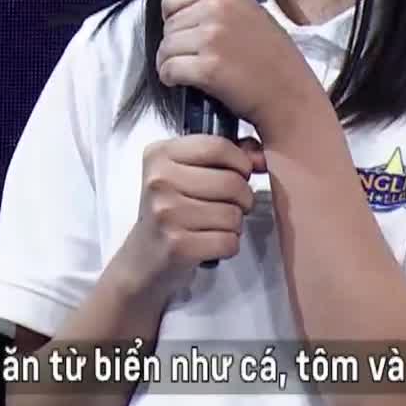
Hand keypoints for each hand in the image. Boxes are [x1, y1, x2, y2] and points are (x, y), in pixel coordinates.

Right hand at [118, 135, 267, 300]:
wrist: (143, 258)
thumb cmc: (171, 211)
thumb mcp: (188, 173)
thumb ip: (227, 156)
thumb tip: (261, 156)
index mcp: (159, 154)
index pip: (217, 147)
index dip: (240, 163)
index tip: (238, 174)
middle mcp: (159, 180)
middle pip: (232, 182)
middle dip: (243, 198)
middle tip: (229, 206)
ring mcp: (166, 213)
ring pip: (233, 214)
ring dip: (234, 224)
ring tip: (214, 225)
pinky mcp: (177, 245)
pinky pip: (228, 241)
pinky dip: (228, 245)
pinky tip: (209, 243)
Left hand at [157, 0, 323, 135]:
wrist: (290, 94)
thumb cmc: (272, 57)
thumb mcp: (248, 11)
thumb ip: (215, 5)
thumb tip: (178, 14)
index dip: (173, 19)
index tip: (184, 33)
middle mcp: (216, 6)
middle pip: (168, 25)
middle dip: (174, 43)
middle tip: (192, 57)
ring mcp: (211, 36)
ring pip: (165, 48)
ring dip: (170, 62)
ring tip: (188, 71)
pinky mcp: (207, 67)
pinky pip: (169, 69)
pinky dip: (171, 78)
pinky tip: (185, 83)